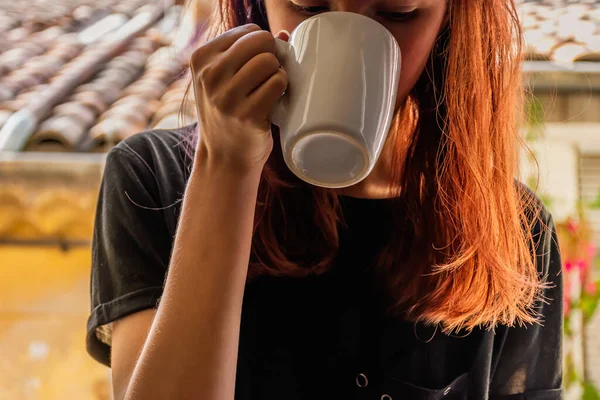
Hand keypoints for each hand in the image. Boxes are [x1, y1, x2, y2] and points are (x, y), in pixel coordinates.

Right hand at [190, 24, 288, 172]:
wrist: (223, 157)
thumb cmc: (228, 112)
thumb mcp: (222, 79)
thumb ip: (246, 53)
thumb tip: (285, 35)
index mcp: (201, 59)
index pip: (248, 31)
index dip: (262, 45)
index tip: (258, 63)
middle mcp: (210, 76)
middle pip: (260, 43)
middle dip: (272, 56)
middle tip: (268, 75)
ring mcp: (227, 97)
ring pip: (269, 62)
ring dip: (277, 73)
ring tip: (270, 88)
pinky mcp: (247, 115)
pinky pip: (277, 84)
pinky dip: (282, 88)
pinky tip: (274, 99)